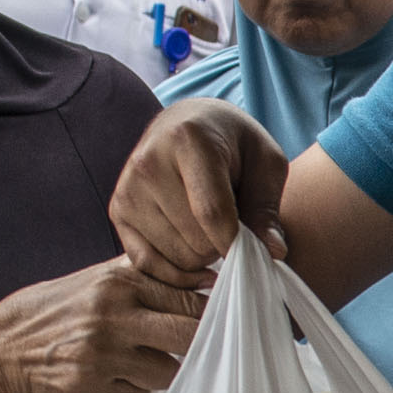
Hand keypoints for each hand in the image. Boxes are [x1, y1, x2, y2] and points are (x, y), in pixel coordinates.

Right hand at [0, 259, 203, 392]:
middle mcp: (111, 317)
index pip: (188, 301)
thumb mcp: (90, 282)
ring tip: (132, 363)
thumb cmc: (49, 315)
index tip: (213, 322)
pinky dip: (132, 391)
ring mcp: (102, 356)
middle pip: (188, 336)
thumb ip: (141, 277)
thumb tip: (201, 278)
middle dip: (197, 345)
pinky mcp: (93, 389)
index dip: (208, 315)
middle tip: (188, 348)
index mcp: (116, 284)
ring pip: (167, 372)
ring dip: (159, 372)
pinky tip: (109, 380)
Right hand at [110, 98, 287, 294]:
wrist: (187, 123)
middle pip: (195, 241)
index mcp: (187, 141)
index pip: (212, 212)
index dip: (238, 243)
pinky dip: (177, 270)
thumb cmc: (234, 144)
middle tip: (231, 225)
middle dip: (223, 245)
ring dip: (203, 255)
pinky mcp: (118, 210)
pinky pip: (148, 264)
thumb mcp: (266, 163)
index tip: (257, 254)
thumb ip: (267, 207)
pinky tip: (195, 254)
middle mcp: (148, 163)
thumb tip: (273, 251)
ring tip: (209, 226)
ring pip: (177, 257)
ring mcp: (128, 189)